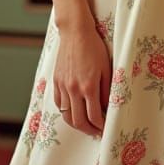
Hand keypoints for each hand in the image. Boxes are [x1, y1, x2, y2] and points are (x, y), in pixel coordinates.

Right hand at [53, 18, 110, 136]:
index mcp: (88, 87)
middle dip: (89, 130)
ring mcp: (63, 86)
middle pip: (79, 121)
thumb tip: (107, 108)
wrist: (75, 32)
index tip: (105, 129)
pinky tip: (74, 110)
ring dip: (76, 124)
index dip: (100, 126)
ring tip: (85, 125)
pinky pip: (58, 104)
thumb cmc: (94, 47)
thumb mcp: (107, 68)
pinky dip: (66, 111)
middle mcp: (73, 89)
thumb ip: (107, 90)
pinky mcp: (56, 81)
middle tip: (96, 132)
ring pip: (66, 115)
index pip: (94, 116)